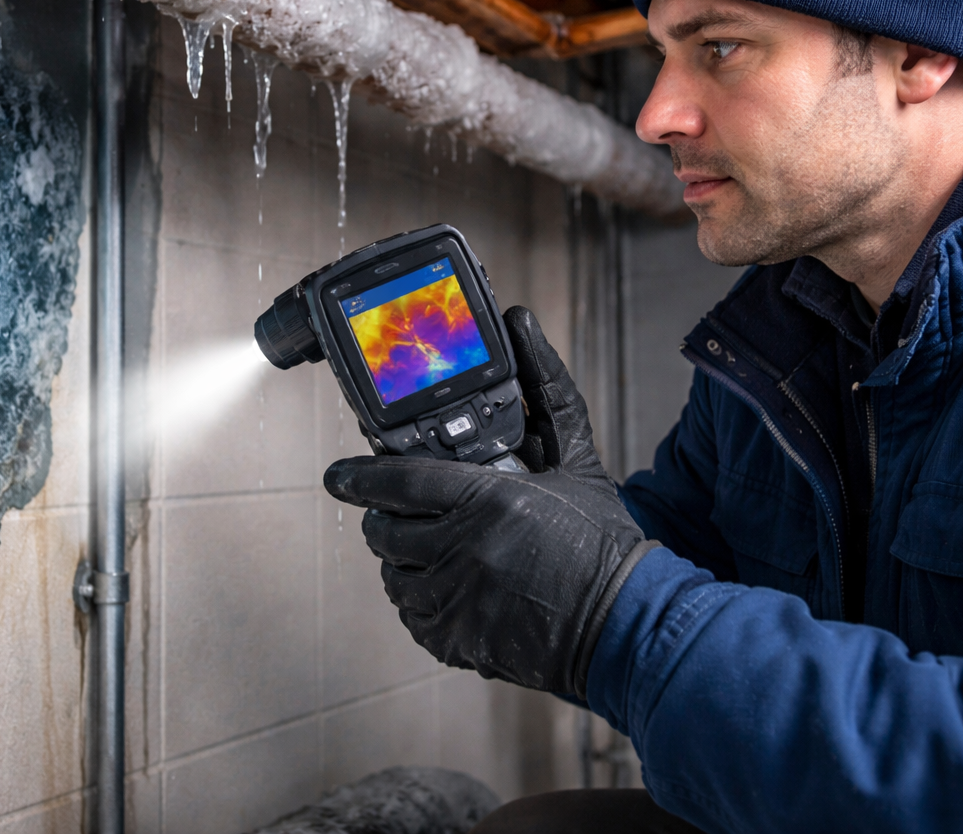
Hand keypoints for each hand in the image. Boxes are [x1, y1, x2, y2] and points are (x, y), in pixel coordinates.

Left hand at [323, 306, 654, 697]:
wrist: (625, 623)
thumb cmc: (603, 539)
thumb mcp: (576, 456)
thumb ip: (545, 387)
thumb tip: (521, 322)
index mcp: (485, 498)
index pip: (396, 482)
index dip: (358, 478)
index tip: (337, 476)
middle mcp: (461, 549)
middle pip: (385, 531)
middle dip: (385, 520)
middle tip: (398, 515)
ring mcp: (456, 600)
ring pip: (393, 576)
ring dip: (404, 562)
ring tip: (430, 553)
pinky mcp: (457, 641)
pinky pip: (413, 618)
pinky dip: (422, 604)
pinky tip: (450, 590)